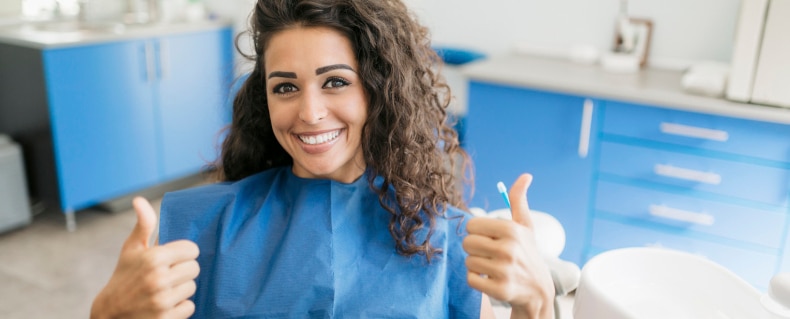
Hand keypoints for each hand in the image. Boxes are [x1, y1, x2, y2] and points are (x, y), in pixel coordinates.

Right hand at [91, 197, 199, 318]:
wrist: (109, 315)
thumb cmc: (123, 277)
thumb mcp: (131, 249)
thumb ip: (143, 224)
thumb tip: (139, 200)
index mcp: (153, 258)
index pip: (192, 250)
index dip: (183, 254)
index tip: (173, 258)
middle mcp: (159, 279)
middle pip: (195, 268)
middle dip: (182, 271)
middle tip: (167, 275)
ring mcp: (163, 301)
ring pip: (192, 288)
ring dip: (181, 289)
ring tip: (164, 290)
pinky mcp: (166, 318)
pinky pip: (189, 307)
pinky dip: (179, 307)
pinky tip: (164, 305)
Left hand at [463, 174, 554, 318]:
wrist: (538, 289)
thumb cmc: (527, 252)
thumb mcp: (525, 226)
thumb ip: (518, 200)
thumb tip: (525, 176)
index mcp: (511, 230)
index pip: (471, 225)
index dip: (478, 232)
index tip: (490, 238)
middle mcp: (508, 249)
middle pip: (467, 243)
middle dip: (476, 248)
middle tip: (492, 254)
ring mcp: (504, 271)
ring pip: (468, 261)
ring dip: (477, 265)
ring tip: (493, 266)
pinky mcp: (500, 290)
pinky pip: (471, 279)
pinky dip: (477, 280)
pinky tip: (491, 279)